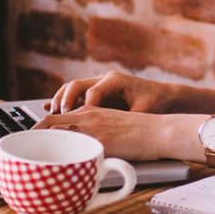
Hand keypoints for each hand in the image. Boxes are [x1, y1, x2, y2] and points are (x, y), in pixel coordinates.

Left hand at [34, 107, 190, 162]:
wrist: (161, 131)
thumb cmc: (141, 133)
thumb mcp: (114, 126)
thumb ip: (95, 135)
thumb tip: (82, 154)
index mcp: (89, 111)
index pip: (53, 116)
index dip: (36, 128)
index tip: (26, 140)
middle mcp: (87, 117)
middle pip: (48, 123)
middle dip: (30, 138)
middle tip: (22, 155)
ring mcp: (93, 129)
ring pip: (57, 134)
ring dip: (41, 148)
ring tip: (31, 164)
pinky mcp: (102, 143)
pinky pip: (76, 149)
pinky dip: (60, 160)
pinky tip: (53, 172)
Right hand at [47, 70, 175, 114]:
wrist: (165, 96)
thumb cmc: (157, 102)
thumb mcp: (145, 111)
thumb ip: (129, 118)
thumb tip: (114, 132)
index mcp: (115, 80)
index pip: (93, 91)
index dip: (84, 106)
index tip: (80, 120)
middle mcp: (104, 80)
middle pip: (76, 86)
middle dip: (66, 101)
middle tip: (60, 116)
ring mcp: (98, 86)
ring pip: (72, 89)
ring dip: (61, 101)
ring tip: (52, 115)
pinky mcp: (96, 96)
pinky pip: (75, 97)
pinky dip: (63, 103)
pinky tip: (49, 109)